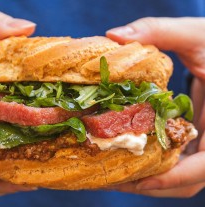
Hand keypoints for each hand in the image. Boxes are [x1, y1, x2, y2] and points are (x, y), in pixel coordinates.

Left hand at [106, 17, 204, 197]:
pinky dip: (157, 162)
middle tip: (116, 179)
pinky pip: (179, 158)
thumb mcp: (198, 35)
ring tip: (118, 171)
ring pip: (183, 174)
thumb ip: (159, 31)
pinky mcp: (198, 134)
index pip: (203, 168)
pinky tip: (133, 151)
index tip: (136, 180)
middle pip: (188, 180)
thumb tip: (113, 35)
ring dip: (153, 177)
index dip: (170, 178)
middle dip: (153, 183)